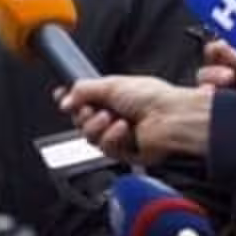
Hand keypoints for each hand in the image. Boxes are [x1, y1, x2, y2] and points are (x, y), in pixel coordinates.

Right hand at [58, 76, 210, 164]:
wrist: (172, 118)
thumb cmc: (154, 97)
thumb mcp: (111, 84)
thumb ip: (82, 90)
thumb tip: (63, 98)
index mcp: (113, 96)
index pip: (83, 99)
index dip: (71, 100)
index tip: (63, 98)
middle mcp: (115, 114)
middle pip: (81, 120)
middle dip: (83, 114)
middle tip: (91, 108)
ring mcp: (119, 134)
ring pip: (90, 137)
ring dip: (97, 126)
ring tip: (110, 117)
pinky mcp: (125, 152)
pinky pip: (105, 149)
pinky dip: (111, 137)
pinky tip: (122, 129)